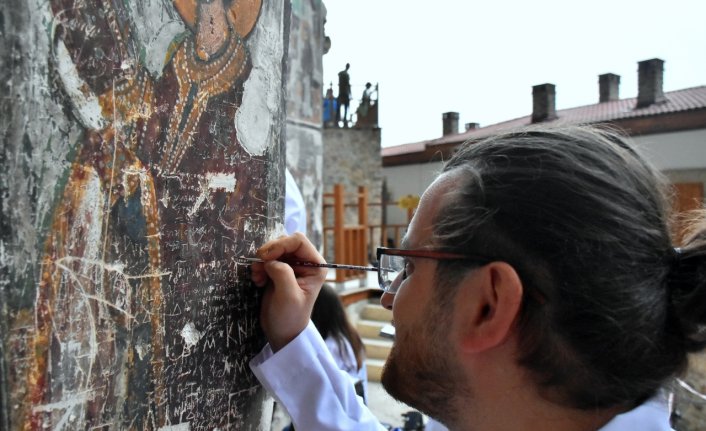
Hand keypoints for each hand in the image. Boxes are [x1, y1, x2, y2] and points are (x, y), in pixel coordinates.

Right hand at [250, 233, 326, 351]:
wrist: (282, 332)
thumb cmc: (290, 317)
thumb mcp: (288, 296)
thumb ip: (283, 273)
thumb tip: (270, 260)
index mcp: (315, 266)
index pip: (298, 241)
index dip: (280, 245)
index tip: (265, 257)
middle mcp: (305, 262)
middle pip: (285, 241)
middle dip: (269, 252)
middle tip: (258, 267)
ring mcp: (292, 266)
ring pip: (274, 249)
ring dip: (262, 260)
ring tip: (257, 276)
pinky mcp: (279, 271)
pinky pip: (267, 259)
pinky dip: (259, 266)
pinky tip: (258, 280)